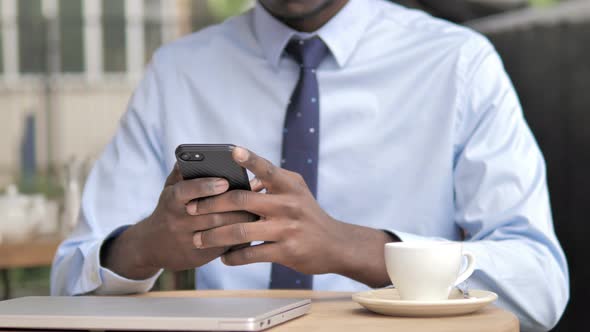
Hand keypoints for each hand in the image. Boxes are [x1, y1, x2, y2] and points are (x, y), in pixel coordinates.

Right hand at [101, 164, 256, 279]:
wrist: (151, 246)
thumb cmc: (169, 208)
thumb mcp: (170, 188)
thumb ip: (185, 171)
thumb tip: (205, 155)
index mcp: (171, 200)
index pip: (185, 191)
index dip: (205, 187)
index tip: (225, 181)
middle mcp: (177, 221)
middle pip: (210, 213)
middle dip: (234, 205)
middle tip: (254, 197)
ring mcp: (187, 240)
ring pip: (219, 231)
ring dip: (240, 220)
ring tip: (258, 210)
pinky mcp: (197, 257)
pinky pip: (222, 247)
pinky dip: (238, 237)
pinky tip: (251, 227)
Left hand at [187, 147, 394, 286]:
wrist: (336, 245)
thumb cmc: (309, 215)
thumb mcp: (297, 192)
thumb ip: (272, 181)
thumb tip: (240, 174)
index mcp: (290, 185)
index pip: (267, 169)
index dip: (249, 159)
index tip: (231, 151)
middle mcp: (289, 204)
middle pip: (242, 200)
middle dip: (211, 205)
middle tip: (191, 209)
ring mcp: (287, 228)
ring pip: (241, 230)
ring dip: (215, 235)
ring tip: (198, 239)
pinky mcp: (286, 251)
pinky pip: (252, 254)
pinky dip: (233, 256)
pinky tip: (224, 257)